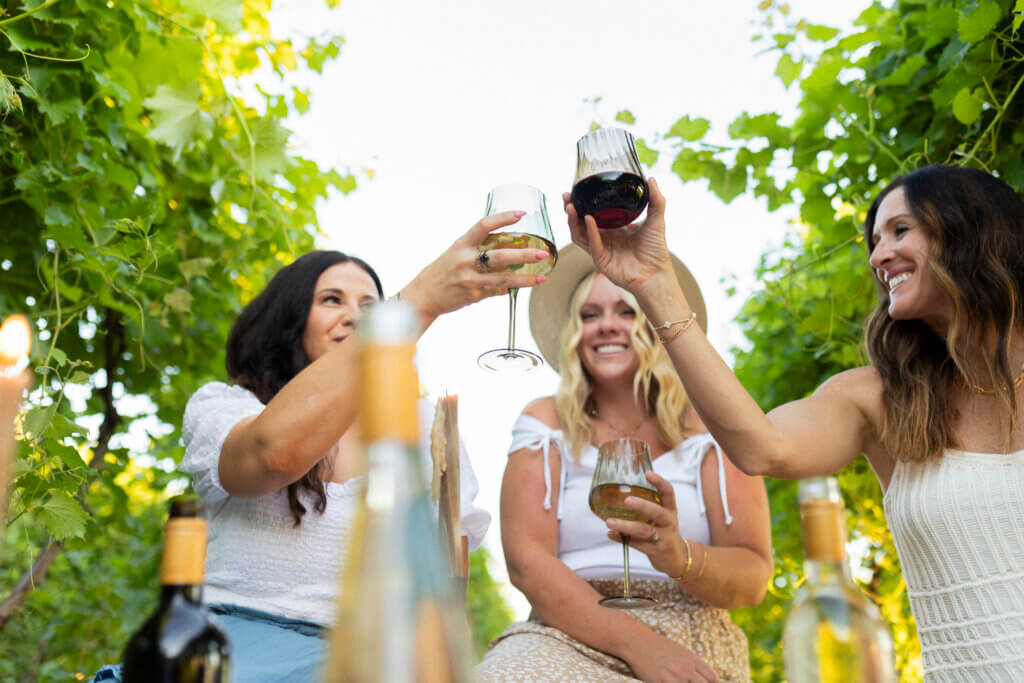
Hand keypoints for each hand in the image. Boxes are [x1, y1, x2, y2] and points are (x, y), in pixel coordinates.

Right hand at [400, 211, 549, 327]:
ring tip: (542, 278)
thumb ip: (478, 248)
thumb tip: (506, 245)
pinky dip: (510, 289)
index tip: (521, 214)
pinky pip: (497, 291)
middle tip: (542, 253)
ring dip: (525, 279)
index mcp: (461, 244)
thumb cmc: (443, 270)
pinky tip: (522, 287)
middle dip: (523, 255)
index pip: (484, 225)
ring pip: (503, 279)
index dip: (503, 218)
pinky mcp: (473, 295)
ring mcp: (470, 279)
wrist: (424, 295)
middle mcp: (465, 260)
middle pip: (500, 256)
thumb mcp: (456, 252)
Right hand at [563, 177, 675, 297]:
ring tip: (572, 206)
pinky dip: (589, 231)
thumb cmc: (656, 250)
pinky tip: (588, 219)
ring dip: (574, 220)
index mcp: (613, 228)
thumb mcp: (656, 219)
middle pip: (580, 223)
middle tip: (567, 197)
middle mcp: (604, 238)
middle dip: (571, 209)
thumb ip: (656, 200)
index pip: (592, 212)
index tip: (577, 190)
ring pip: (579, 234)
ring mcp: (600, 250)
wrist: (657, 274)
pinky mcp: (601, 260)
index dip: (583, 202)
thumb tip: (651, 179)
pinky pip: (592, 244)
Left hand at [605, 471, 692, 579]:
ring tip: (609, 522)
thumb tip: (618, 492)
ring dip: (625, 526)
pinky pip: (637, 544)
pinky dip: (622, 539)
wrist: (676, 557)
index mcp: (670, 510)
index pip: (669, 493)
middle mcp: (669, 522)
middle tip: (627, 501)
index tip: (648, 473)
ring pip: (644, 531)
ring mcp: (663, 537)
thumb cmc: (663, 531)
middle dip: (643, 506)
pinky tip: (611, 534)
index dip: (660, 483)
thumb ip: (646, 505)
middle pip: (658, 513)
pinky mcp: (656, 551)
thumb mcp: (661, 516)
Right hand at [625, 631, 718, 682]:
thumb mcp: (679, 650)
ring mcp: (673, 677)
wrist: (637, 642)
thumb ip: (692, 663)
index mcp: (691, 659)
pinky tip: (667, 682)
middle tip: (690, 682)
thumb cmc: (658, 646)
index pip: (712, 678)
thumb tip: (702, 676)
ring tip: (677, 680)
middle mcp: (685, 669)